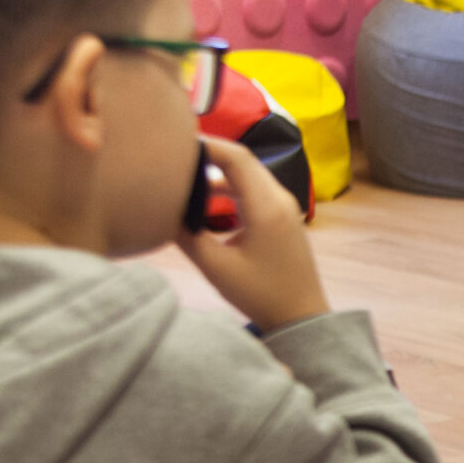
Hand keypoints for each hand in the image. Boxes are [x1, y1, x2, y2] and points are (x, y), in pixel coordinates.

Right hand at [177, 136, 328, 332]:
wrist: (301, 317)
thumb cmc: (260, 295)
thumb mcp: (215, 267)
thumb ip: (186, 235)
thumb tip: (161, 209)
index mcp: (266, 206)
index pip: (237, 158)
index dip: (207, 145)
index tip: (178, 145)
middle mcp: (280, 199)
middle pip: (243, 162)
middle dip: (210, 156)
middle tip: (177, 158)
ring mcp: (285, 208)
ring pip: (249, 177)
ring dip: (220, 176)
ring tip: (187, 182)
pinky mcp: (284, 219)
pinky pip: (256, 192)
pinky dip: (232, 190)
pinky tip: (208, 203)